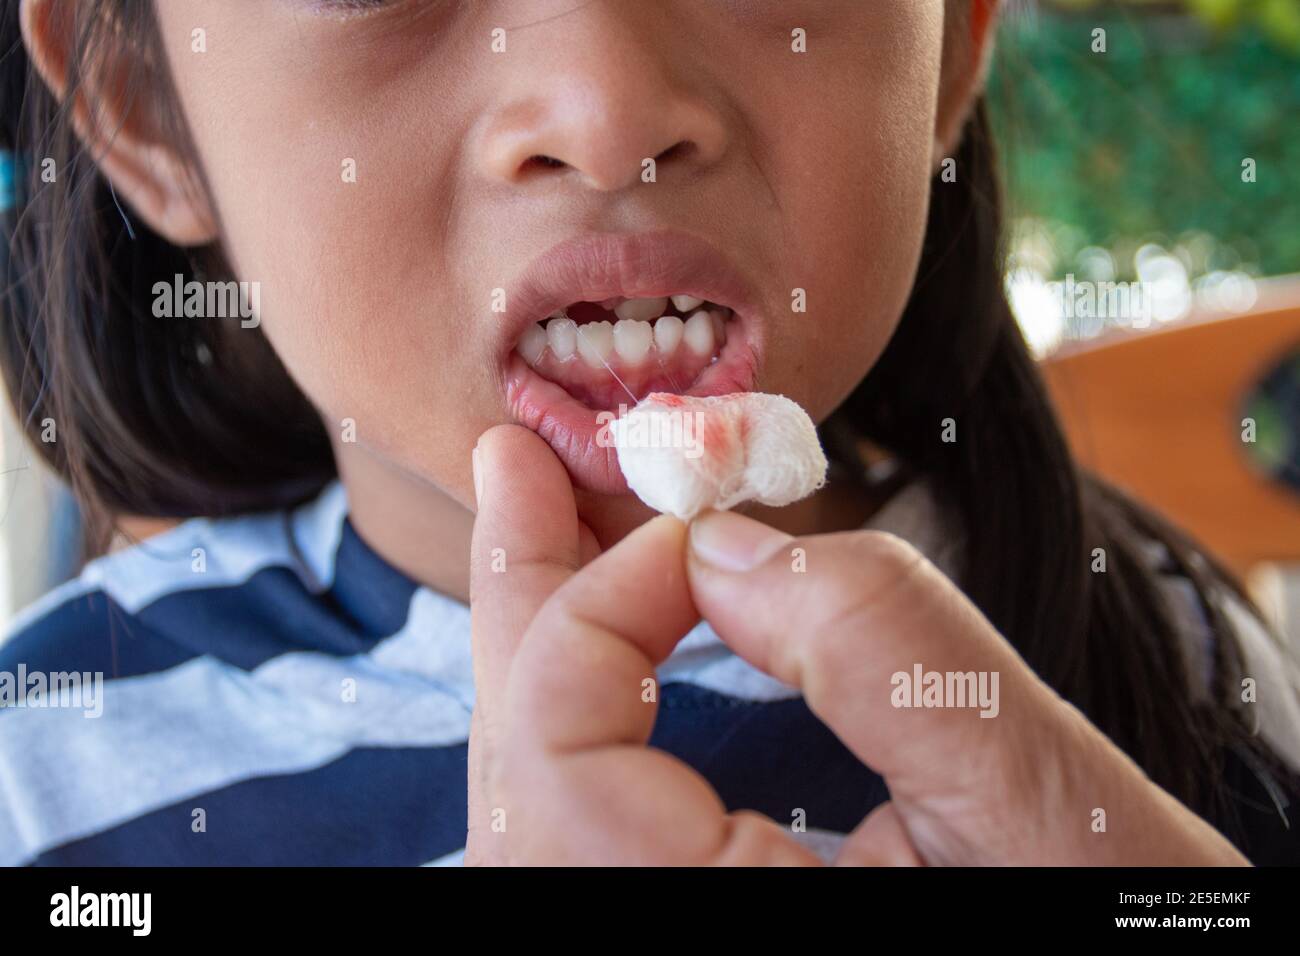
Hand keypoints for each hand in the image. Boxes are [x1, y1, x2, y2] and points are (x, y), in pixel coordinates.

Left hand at [466, 425, 1247, 865]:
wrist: (1123, 950)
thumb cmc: (1111, 915)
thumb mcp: (1034, 797)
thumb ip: (881, 649)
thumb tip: (722, 540)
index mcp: (710, 925)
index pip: (560, 745)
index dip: (604, 601)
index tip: (700, 517)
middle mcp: (656, 929)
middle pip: (525, 765)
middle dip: (528, 594)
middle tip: (519, 465)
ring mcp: (664, 919)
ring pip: (549, 790)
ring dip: (552, 637)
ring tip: (547, 521)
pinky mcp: (697, 907)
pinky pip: (600, 809)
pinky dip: (598, 697)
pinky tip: (617, 628)